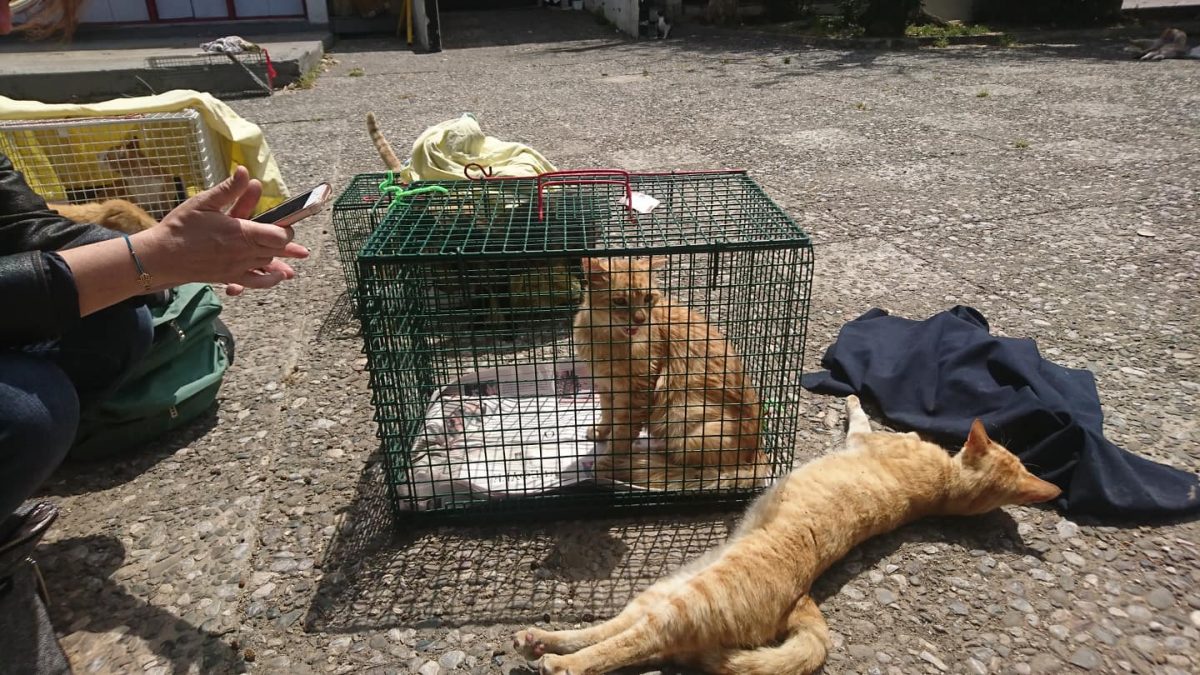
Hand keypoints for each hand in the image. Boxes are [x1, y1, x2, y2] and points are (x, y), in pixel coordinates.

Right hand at [134, 166, 308, 295]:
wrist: (161, 256)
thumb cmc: (181, 227)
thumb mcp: (204, 202)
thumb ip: (229, 189)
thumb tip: (246, 172)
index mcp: (240, 233)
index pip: (279, 235)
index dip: (286, 228)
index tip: (285, 221)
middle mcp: (243, 253)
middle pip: (277, 250)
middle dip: (287, 243)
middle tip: (293, 236)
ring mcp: (237, 268)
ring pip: (269, 264)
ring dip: (279, 258)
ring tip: (295, 256)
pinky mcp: (229, 278)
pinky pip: (256, 283)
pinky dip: (270, 280)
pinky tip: (278, 276)